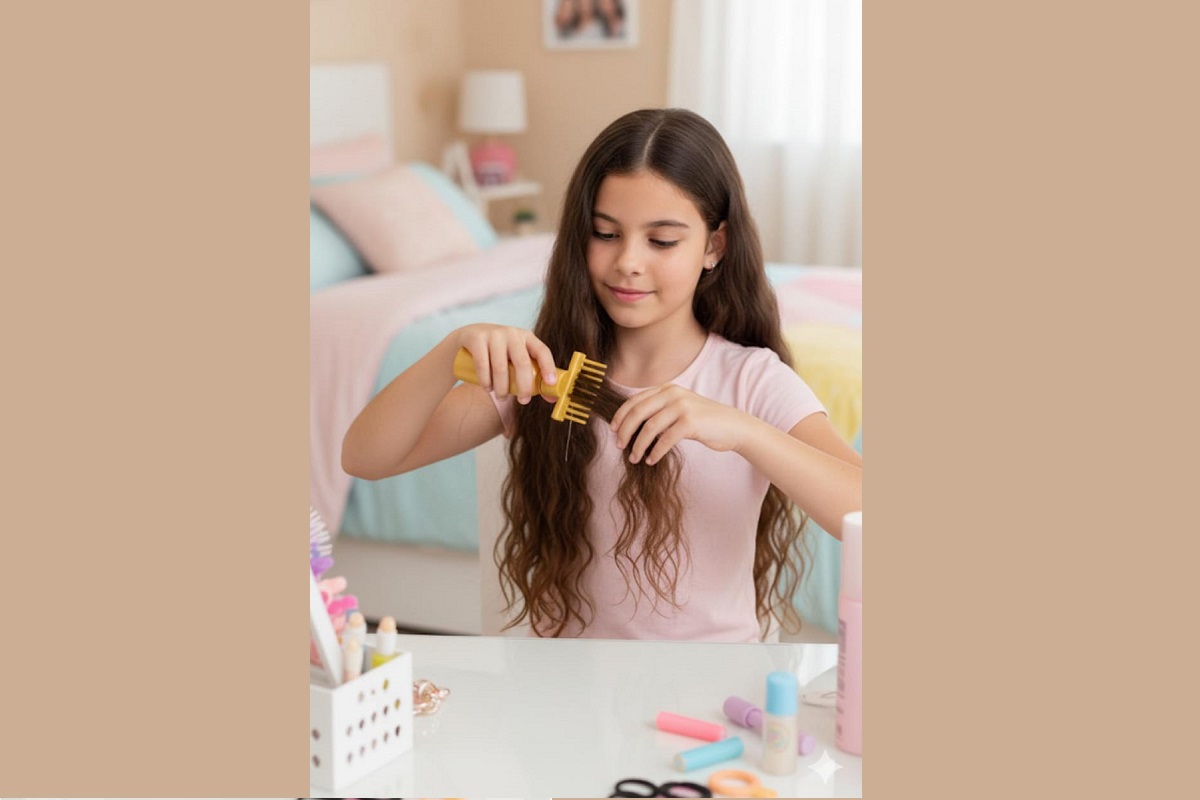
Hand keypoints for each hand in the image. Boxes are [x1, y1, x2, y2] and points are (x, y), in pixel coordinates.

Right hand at [454, 324, 558, 404]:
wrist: (469, 337)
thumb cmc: (500, 353)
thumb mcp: (517, 359)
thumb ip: (533, 376)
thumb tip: (553, 399)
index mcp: (527, 337)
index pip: (542, 351)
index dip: (548, 367)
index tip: (550, 383)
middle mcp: (512, 333)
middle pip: (522, 362)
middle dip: (524, 386)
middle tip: (523, 401)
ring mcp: (494, 334)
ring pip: (501, 367)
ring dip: (502, 388)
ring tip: (501, 397)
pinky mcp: (477, 338)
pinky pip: (483, 364)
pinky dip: (486, 381)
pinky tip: (488, 389)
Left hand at [609, 384, 749, 463]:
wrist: (733, 426)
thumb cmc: (704, 422)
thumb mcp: (680, 409)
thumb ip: (660, 411)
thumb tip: (633, 427)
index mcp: (667, 389)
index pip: (635, 400)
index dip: (620, 415)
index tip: (613, 430)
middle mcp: (673, 394)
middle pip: (638, 412)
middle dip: (625, 430)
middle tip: (619, 445)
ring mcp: (682, 407)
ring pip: (649, 428)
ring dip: (638, 445)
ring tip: (634, 457)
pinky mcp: (690, 422)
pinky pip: (665, 440)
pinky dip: (655, 452)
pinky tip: (651, 460)